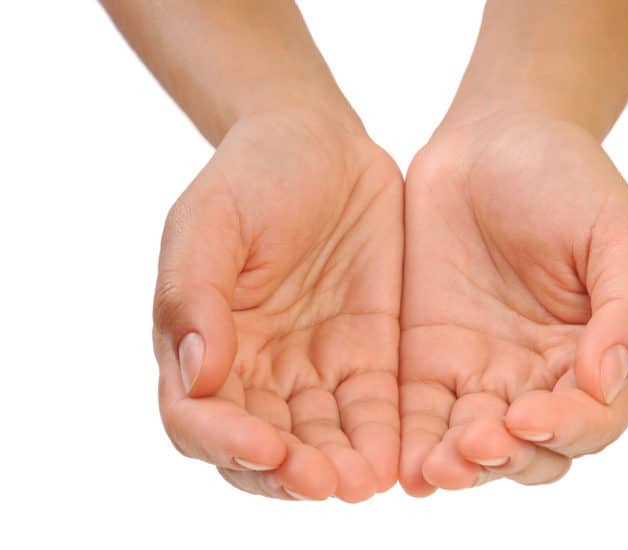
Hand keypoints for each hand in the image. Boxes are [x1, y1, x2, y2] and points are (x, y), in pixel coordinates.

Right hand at [152, 112, 402, 501]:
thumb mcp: (211, 221)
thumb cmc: (253, 175)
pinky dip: (382, 439)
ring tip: (364, 483)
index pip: (199, 418)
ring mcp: (312, 366)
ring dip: (338, 468)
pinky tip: (398, 457)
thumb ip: (194, 295)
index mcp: (204, 343)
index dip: (225, 442)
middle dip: (289, 473)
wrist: (321, 143)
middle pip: (263, 448)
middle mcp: (255, 369)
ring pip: (320, 441)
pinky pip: (373, 410)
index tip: (263, 447)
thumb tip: (196, 377)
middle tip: (323, 482)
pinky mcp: (367, 355)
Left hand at [399, 113, 627, 494]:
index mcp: (596, 355)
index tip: (530, 416)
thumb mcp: (619, 233)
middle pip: (531, 450)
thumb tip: (606, 381)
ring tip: (434, 469)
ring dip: (458, 465)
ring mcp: (481, 373)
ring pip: (473, 445)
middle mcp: (540, 377)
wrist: (491, 142)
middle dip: (506, 458)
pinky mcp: (428, 361)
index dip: (567, 429)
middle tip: (475, 448)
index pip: (593, 420)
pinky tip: (401, 462)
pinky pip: (422, 416)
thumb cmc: (567, 181)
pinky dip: (413, 444)